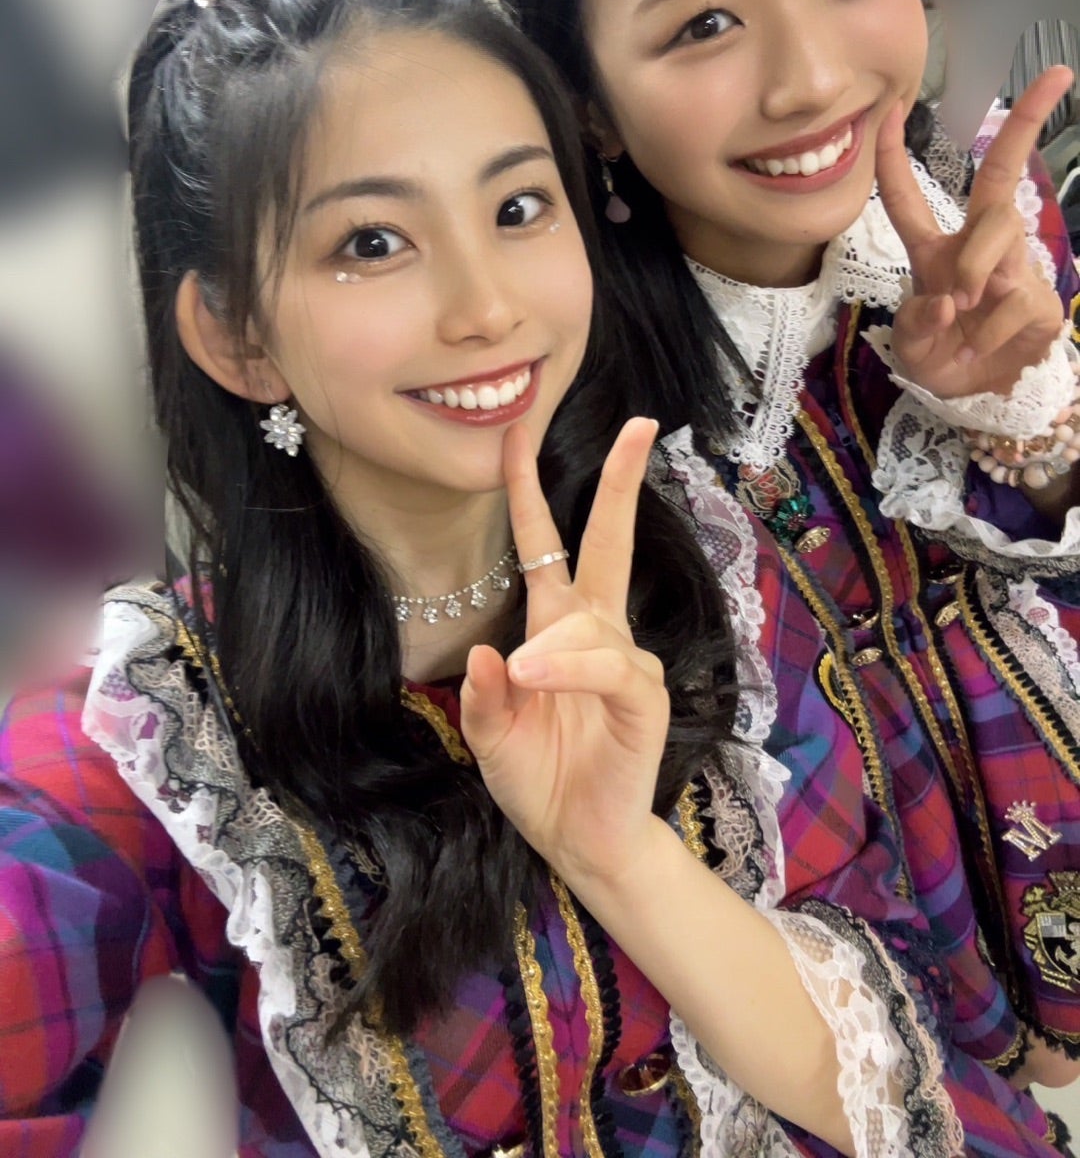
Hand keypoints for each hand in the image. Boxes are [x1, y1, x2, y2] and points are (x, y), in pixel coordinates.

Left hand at [460, 417, 667, 885]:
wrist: (580, 842)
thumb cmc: (538, 781)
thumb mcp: (488, 737)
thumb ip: (480, 697)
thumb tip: (485, 650)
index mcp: (552, 629)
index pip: (544, 546)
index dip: (529, 492)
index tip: (518, 435)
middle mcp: (593, 632)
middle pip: (608, 541)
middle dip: (620, 483)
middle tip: (640, 425)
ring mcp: (622, 661)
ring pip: (587, 620)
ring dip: (549, 646)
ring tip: (520, 682)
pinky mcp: (642, 697)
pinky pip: (608, 664)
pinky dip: (571, 665)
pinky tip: (536, 674)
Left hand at [876, 66, 1072, 398]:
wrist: (979, 397)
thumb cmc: (941, 358)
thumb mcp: (911, 348)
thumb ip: (916, 325)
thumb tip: (943, 300)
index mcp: (932, 251)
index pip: (907, 197)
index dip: (895, 156)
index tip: (892, 107)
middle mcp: (975, 246)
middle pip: (999, 176)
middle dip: (1025, 123)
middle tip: (1055, 78)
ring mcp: (1011, 266)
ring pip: (1000, 230)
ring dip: (974, 266)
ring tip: (960, 306)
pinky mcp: (1039, 297)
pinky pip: (1013, 294)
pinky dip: (987, 326)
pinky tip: (977, 345)